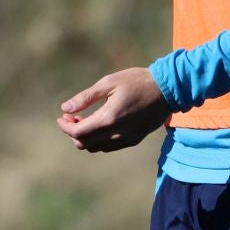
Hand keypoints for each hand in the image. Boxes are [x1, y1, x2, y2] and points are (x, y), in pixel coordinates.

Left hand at [57, 67, 171, 152]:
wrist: (168, 89)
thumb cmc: (137, 81)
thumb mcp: (109, 82)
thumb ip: (86, 97)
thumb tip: (65, 108)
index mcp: (109, 118)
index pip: (78, 132)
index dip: (65, 126)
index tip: (62, 117)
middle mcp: (117, 134)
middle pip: (84, 143)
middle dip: (73, 132)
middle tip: (71, 117)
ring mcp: (126, 139)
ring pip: (96, 148)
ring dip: (85, 137)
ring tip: (84, 120)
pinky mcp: (134, 140)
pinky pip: (109, 147)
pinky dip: (98, 140)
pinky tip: (99, 125)